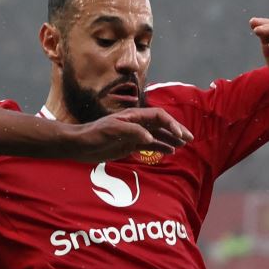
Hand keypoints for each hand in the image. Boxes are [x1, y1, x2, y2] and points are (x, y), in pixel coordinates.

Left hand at [69, 107, 190, 160]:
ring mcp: (134, 134)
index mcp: (133, 116)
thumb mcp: (112, 130)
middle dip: (176, 130)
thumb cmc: (93, 134)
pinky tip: (170, 152)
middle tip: (189, 139)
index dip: (171, 124)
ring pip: (158, 135)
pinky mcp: (129, 145)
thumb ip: (132, 132)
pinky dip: (161, 147)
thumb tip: (151, 138)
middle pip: (161, 124)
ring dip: (171, 139)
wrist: (79, 145)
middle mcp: (136, 123)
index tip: (180, 134)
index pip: (158, 116)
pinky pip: (150, 145)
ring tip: (183, 145)